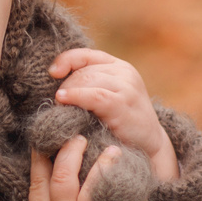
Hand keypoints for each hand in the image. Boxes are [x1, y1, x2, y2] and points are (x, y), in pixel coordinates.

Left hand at [48, 49, 178, 183]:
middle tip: (57, 104)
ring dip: (68, 92)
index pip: (85, 55)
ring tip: (60, 107)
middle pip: (83, 70)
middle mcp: (125, 72)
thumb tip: (53, 77)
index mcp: (118, 66)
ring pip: (87, 79)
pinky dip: (76, 96)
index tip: (52, 74)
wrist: (149, 145)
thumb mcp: (106, 98)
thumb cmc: (121, 123)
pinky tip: (63, 101)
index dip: (65, 61)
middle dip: (65, 85)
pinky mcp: (124, 103)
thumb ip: (88, 85)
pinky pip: (95, 95)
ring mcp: (127, 86)